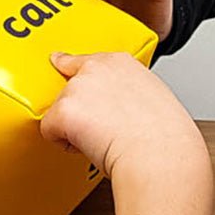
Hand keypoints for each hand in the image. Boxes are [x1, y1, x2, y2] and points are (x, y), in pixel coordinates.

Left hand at [41, 52, 208, 180]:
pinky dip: (64, 144)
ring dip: (73, 128)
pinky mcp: (64, 110)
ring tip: (103, 140)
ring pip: (60, 110)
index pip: (86, 60)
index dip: (72, 68)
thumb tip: (120, 106)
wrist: (159, 154)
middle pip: (70, 89)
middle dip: (80, 110)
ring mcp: (78, 87)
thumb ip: (129, 91)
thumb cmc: (164, 137)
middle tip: (104, 129)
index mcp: (121, 62)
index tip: (60, 63)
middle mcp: (96, 68)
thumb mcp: (153, 98)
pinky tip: (89, 147)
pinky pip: (50, 130)